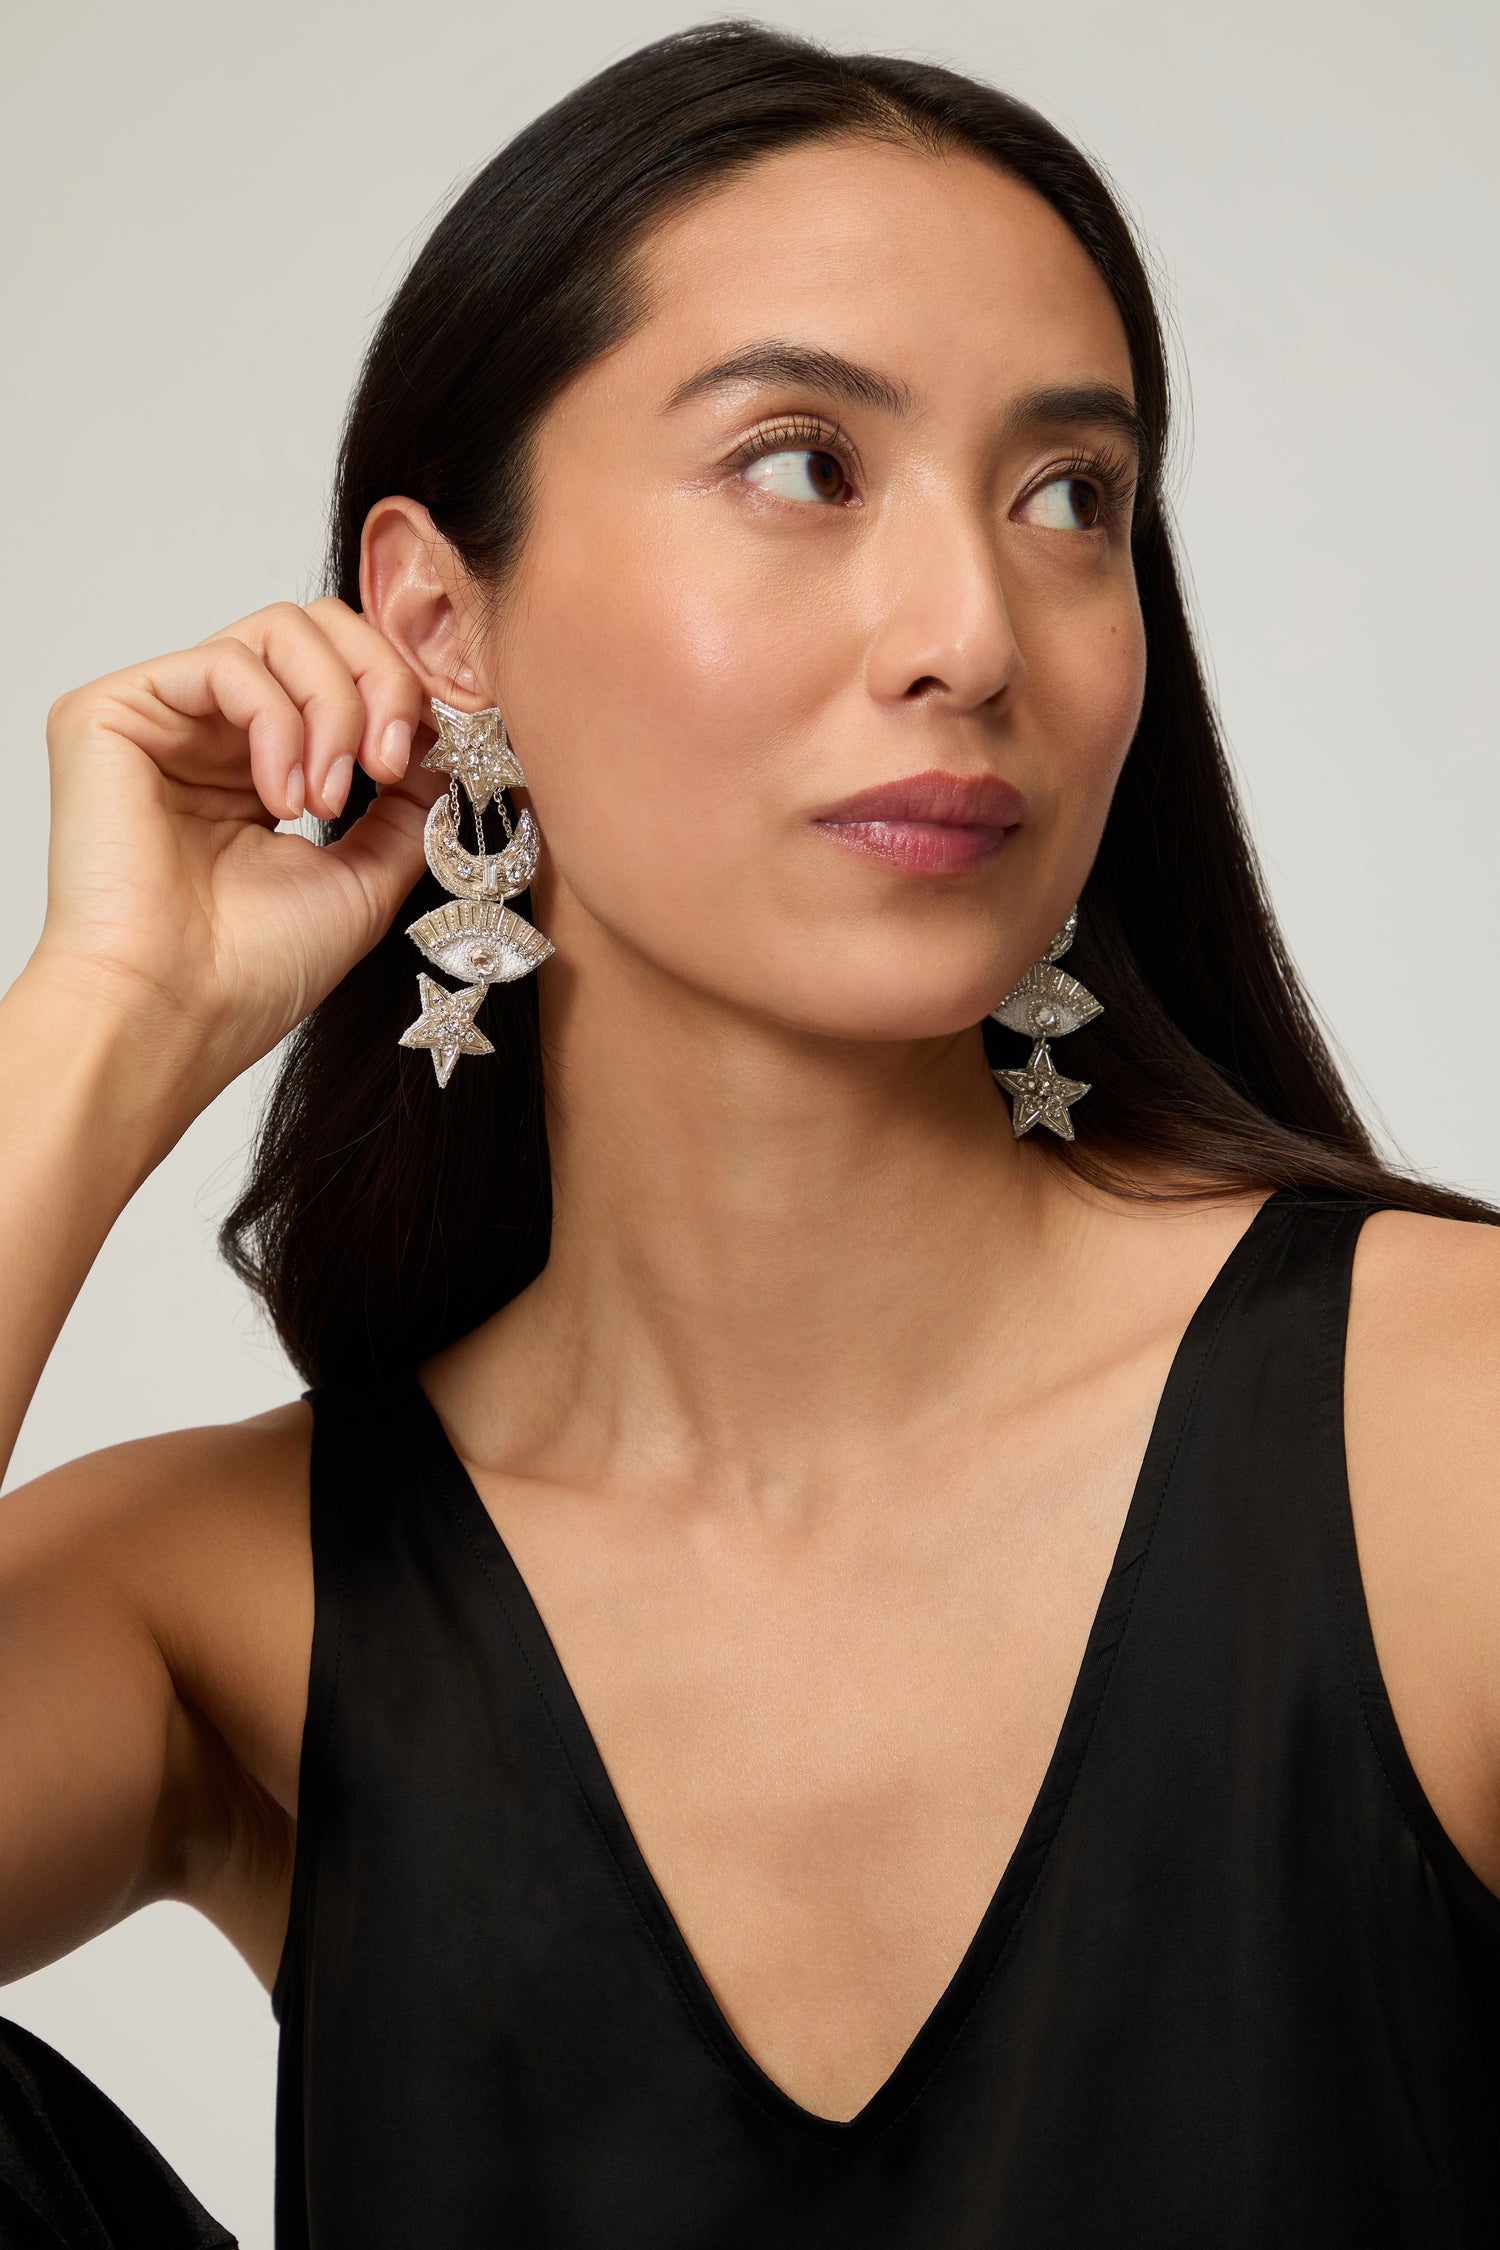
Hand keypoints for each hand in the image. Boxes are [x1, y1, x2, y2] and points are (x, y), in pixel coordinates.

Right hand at [32, 597, 443, 1095]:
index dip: (402, 696)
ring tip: (327, 801)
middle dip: (380, 682)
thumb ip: (409, 805)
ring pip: (280, 631)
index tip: (427, 762)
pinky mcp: (111, 713)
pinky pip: (225, 662)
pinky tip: (280, 799)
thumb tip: (446, 741)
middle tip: (390, 762)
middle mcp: (212, 732)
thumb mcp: (367, 877)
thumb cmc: (254, 970)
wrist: (179, 1014)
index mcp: (263, 765)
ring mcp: (163, 718)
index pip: (345, 671)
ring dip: (333, 711)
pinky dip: (277, 724)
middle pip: (319, 627)